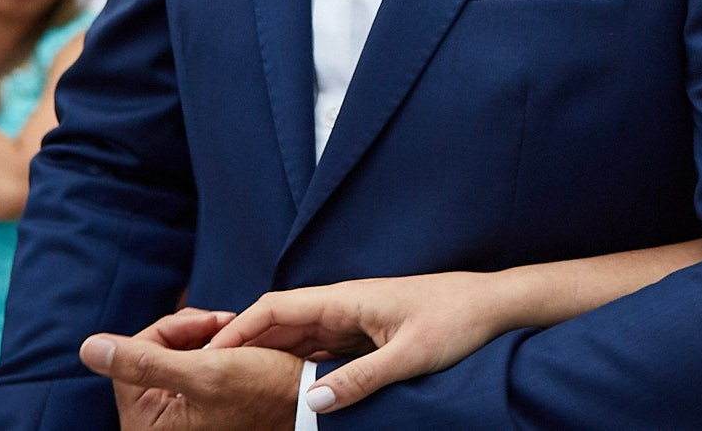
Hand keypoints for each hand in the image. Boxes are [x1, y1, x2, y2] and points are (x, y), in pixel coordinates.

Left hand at [85, 309, 300, 430]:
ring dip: (199, 337)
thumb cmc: (263, 391)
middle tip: (225, 323)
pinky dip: (207, 349)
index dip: (170, 330)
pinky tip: (232, 345)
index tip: (213, 322)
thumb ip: (143, 360)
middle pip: (148, 355)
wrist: (306, 403)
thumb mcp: (204, 371)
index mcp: (146, 425)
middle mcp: (153, 425)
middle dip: (186, 332)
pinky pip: (184, 367)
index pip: (133, 357)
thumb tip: (88, 348)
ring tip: (232, 333)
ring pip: (168, 356)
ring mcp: (172, 416)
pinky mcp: (190, 408)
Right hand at [207, 272, 511, 412]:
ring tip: (236, 389)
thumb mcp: (410, 356)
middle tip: (211, 380)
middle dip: (243, 347)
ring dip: (268, 359)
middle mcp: (344, 304)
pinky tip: (286, 389)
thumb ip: (361, 379)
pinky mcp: (368, 332)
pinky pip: (321, 348)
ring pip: (298, 338)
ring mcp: (355, 318)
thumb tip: (310, 402)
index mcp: (347, 299)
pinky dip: (298, 365)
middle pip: (279, 324)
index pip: (276, 308)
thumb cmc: (457, 320)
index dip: (237, 330)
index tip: (207, 356)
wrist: (494, 305)